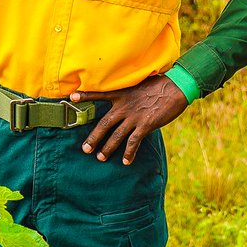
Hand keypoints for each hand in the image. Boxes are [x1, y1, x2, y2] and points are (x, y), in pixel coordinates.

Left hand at [71, 76, 188, 164]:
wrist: (176, 87)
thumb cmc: (160, 85)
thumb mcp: (140, 84)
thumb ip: (130, 94)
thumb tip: (125, 101)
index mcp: (122, 94)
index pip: (100, 94)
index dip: (85, 95)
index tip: (71, 97)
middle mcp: (125, 106)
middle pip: (104, 123)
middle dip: (93, 137)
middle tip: (85, 149)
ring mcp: (134, 116)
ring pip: (116, 135)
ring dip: (107, 148)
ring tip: (100, 157)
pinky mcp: (145, 124)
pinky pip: (134, 142)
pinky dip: (129, 153)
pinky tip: (125, 161)